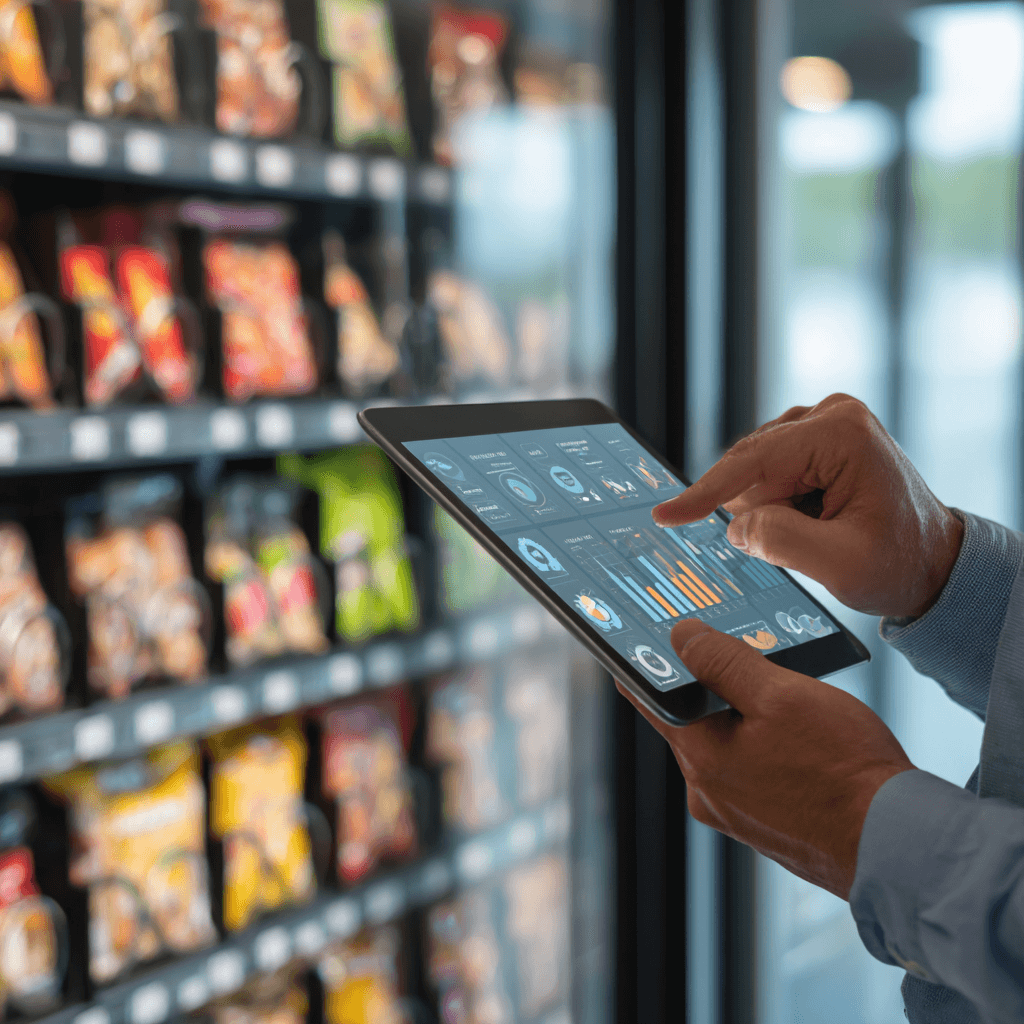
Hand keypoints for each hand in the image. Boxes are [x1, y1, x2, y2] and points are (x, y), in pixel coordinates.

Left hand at [621, 619, 914, 898]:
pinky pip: (749, 772)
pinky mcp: (766, 826)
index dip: (644, 662)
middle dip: (706, 685)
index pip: (650, 698)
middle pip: (690, 721)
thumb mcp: (780, 695)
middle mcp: (708, 792)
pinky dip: (761, 746)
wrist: (898, 847)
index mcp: (700, 757)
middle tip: (724, 647)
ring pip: (724, 746)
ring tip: (774, 688)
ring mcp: (736, 814)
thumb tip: (681, 636)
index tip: (635, 638)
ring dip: (740, 716)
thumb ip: (723, 662)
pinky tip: (795, 733)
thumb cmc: (843, 769)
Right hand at [652, 394, 963, 618]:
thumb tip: (736, 525)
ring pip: (756, 473)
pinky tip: (813, 518)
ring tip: (820, 530)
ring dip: (772, 510)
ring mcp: (824, 423)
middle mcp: (831, 414)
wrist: (935, 564)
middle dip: (762, 512)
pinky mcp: (817, 439)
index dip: (703, 493)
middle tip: (809, 541)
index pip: (752, 462)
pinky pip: (768, 474)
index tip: (664, 516)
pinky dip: (779, 504)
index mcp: (841, 433)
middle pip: (752, 468)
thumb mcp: (841, 565)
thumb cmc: (899, 564)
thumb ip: (781, 542)